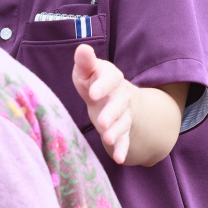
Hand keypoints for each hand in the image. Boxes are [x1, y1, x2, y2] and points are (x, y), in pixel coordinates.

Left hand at [72, 44, 134, 163]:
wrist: (115, 96)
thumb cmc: (94, 81)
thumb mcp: (88, 70)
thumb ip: (85, 62)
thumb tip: (82, 49)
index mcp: (112, 77)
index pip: (109, 79)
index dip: (102, 86)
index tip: (92, 93)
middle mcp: (121, 96)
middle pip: (118, 104)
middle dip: (111, 113)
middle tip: (101, 122)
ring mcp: (124, 114)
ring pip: (122, 123)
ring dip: (116, 132)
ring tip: (107, 139)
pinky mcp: (123, 130)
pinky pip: (124, 140)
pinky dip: (122, 149)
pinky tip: (118, 158)